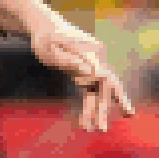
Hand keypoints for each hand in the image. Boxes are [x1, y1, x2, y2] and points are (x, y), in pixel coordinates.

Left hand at [21, 12, 136, 132]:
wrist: (43, 27)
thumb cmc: (46, 38)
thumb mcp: (53, 49)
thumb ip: (70, 60)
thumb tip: (91, 72)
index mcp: (92, 53)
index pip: (106, 77)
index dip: (110, 94)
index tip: (116, 109)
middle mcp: (97, 60)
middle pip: (108, 87)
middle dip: (107, 109)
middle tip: (103, 130)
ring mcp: (92, 67)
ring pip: (99, 93)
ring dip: (98, 112)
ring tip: (98, 131)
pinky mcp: (84, 73)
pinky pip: (90, 93)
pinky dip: (89, 107)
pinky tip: (86, 124)